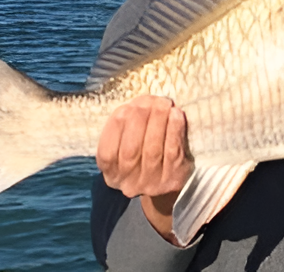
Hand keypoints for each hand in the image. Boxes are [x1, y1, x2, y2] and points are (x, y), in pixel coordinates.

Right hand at [96, 96, 193, 241]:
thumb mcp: (125, 147)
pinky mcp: (173, 179)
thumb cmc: (142, 156)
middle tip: (148, 100)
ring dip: (158, 121)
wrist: (166, 183)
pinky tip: (176, 114)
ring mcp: (151, 183)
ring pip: (153, 149)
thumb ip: (124, 129)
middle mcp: (129, 182)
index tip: (128, 106)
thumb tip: (137, 103)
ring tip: (163, 103)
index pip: (107, 151)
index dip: (116, 125)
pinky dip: (174, 130)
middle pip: (131, 149)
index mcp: (111, 173)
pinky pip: (173, 152)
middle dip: (139, 119)